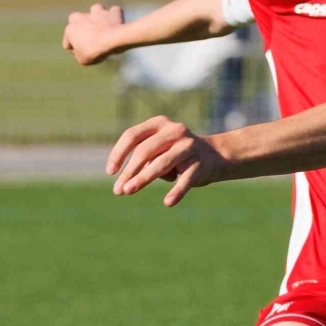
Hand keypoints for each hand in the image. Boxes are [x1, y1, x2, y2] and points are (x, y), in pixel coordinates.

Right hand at [62, 4, 125, 64]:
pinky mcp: (111, 13)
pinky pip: (114, 11)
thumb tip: (81, 50)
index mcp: (70, 29)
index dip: (75, 51)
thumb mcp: (82, 60)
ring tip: (103, 26)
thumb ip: (78, 54)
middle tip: (90, 38)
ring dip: (98, 16)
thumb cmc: (95, 50)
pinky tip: (117, 23)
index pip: (68, 42)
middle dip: (80, 26)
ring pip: (95, 10)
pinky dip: (115, 16)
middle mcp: (80, 17)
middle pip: (75, 20)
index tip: (85, 55)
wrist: (113, 39)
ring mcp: (96, 12)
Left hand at [107, 115, 223, 205]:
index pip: (132, 136)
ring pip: (162, 163)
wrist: (214, 156)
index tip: (110, 172)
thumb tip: (124, 184)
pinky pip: (186, 179)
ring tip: (128, 191)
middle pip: (145, 150)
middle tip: (118, 190)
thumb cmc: (176, 154)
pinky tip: (168, 202)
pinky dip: (177, 191)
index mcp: (159, 124)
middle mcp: (174, 130)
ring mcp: (188, 146)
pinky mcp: (200, 164)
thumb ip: (143, 161)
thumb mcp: (158, 151)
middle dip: (129, 171)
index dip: (119, 153)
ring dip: (143, 179)